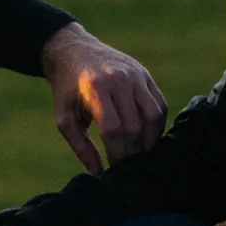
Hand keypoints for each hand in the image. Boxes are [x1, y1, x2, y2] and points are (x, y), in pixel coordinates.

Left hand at [41, 23, 166, 173]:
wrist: (73, 50)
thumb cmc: (67, 89)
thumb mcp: (65, 118)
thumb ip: (81, 147)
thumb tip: (99, 174)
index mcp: (96, 88)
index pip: (114, 129)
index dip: (117, 154)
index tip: (114, 170)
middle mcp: (120, 79)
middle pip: (135, 125)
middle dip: (132, 152)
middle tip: (126, 167)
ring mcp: (136, 75)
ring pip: (154, 114)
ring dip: (150, 140)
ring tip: (139, 155)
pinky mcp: (145, 74)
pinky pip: (160, 103)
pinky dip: (158, 124)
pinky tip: (147, 138)